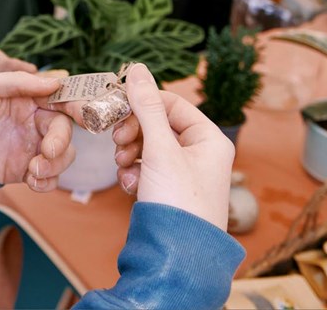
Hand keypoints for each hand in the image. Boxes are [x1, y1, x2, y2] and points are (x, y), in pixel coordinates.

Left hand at [0, 71, 74, 191]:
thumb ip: (18, 82)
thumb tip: (55, 82)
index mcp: (28, 98)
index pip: (61, 99)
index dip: (77, 106)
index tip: (83, 115)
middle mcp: (34, 121)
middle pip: (65, 130)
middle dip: (62, 141)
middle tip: (47, 150)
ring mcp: (29, 146)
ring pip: (62, 155)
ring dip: (56, 164)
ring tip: (34, 170)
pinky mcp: (22, 169)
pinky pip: (48, 177)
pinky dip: (48, 182)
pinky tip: (32, 180)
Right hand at [112, 64, 234, 230]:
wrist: (177, 258)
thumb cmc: (179, 203)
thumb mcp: (160, 149)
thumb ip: (147, 107)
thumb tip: (139, 69)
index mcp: (210, 139)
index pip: (172, 104)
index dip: (143, 103)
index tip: (116, 108)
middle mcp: (201, 154)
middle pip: (158, 125)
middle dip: (134, 132)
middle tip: (117, 140)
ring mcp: (185, 174)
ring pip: (149, 147)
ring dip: (130, 152)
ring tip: (122, 165)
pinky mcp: (170, 191)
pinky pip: (147, 168)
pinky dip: (134, 172)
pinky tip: (129, 184)